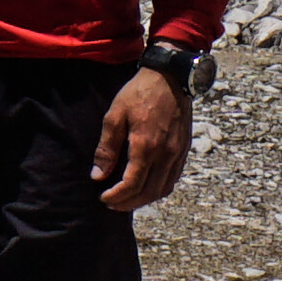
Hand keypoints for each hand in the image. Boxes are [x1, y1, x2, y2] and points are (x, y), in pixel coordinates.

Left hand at [91, 66, 193, 212]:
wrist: (170, 77)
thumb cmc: (139, 93)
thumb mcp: (114, 116)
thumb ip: (106, 148)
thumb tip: (98, 175)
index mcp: (146, 146)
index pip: (132, 184)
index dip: (117, 196)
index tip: (103, 197)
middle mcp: (165, 154)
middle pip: (149, 192)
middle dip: (129, 203)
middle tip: (112, 204)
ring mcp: (177, 152)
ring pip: (164, 188)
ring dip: (145, 199)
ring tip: (128, 198)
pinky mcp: (184, 149)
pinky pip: (173, 177)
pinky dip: (160, 188)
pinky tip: (147, 185)